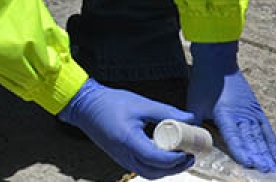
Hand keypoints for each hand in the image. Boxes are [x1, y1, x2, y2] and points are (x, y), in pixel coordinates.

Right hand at [57, 78, 195, 178]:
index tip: (188, 151)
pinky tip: (166, 155)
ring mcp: (121, 158)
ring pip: (148, 173)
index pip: (156, 158)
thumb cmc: (111, 103)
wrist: (85, 106)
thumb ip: (167, 112)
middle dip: (175, 168)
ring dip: (166, 169)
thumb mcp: (142, 104)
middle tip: (190, 156)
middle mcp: (124, 155)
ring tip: (181, 157)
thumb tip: (191, 118)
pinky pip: (141, 168)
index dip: (175, 159)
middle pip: (154, 172)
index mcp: (128, 140)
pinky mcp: (120, 157)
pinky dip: (156, 166)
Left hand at [187, 41, 275, 172]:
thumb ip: (194, 124)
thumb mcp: (195, 104)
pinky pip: (265, 127)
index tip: (248, 163)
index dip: (240, 150)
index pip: (233, 135)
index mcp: (225, 113)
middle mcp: (241, 113)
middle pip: (250, 138)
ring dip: (266, 152)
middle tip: (265, 172)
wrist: (218, 60)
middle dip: (258, 156)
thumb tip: (189, 141)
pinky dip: (271, 141)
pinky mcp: (255, 108)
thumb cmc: (205, 82)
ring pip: (259, 135)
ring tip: (272, 167)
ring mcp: (250, 110)